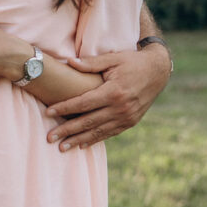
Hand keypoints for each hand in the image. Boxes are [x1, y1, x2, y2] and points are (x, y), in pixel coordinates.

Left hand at [44, 44, 170, 149]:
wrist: (158, 71)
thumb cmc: (132, 61)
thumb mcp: (113, 58)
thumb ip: (91, 63)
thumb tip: (69, 62)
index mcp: (114, 92)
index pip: (83, 103)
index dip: (65, 108)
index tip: (48, 113)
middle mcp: (120, 108)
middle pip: (88, 121)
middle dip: (67, 130)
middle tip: (49, 138)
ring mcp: (127, 117)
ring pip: (98, 131)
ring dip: (78, 140)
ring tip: (62, 147)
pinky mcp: (131, 122)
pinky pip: (109, 133)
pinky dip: (95, 140)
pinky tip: (82, 145)